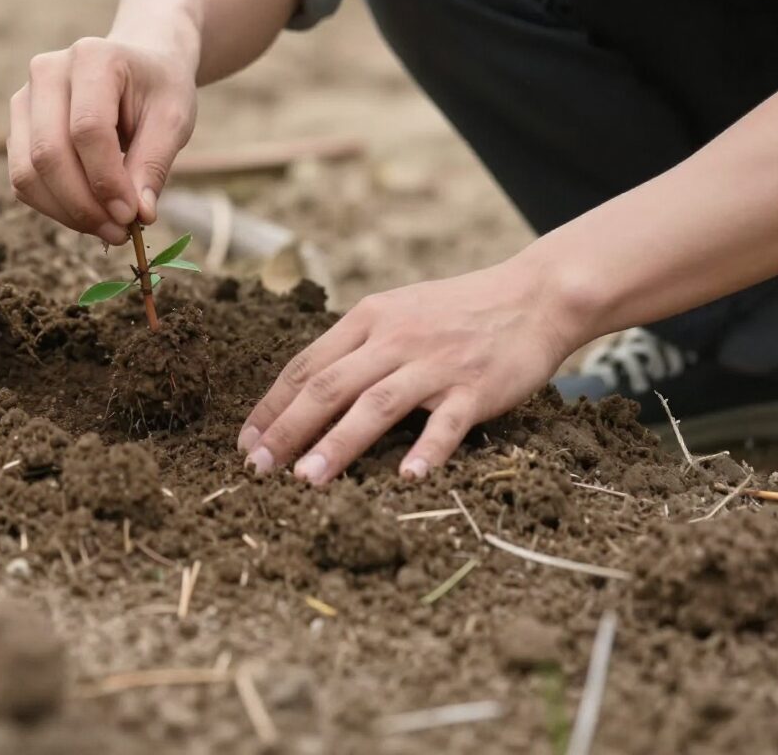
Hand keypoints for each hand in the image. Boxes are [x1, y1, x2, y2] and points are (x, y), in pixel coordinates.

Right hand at [7, 35, 197, 245]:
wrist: (140, 69)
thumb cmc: (159, 90)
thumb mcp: (174, 119)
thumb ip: (154, 164)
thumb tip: (139, 216)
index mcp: (92, 57)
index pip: (87, 129)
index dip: (107, 180)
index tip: (133, 216)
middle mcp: (48, 72)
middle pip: (48, 153)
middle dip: (83, 204)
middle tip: (119, 232)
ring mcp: (25, 98)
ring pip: (27, 172)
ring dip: (66, 212)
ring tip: (108, 229)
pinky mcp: (17, 127)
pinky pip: (23, 180)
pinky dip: (54, 207)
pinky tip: (90, 214)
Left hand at [237, 252, 581, 483]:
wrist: (532, 296)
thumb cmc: (460, 311)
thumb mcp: (400, 312)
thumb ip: (360, 345)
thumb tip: (310, 389)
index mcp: (371, 318)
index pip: (307, 364)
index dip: (272, 404)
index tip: (246, 442)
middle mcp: (396, 338)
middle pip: (329, 386)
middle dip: (287, 429)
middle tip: (256, 469)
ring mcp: (436, 363)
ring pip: (376, 405)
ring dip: (338, 444)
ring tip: (305, 481)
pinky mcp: (476, 388)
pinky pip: (446, 423)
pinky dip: (426, 450)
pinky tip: (407, 478)